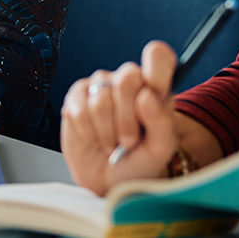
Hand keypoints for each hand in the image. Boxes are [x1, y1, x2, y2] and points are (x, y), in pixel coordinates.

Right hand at [61, 40, 177, 194]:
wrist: (110, 181)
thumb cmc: (139, 162)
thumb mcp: (160, 149)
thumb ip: (161, 122)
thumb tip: (147, 95)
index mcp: (155, 86)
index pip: (158, 57)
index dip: (156, 66)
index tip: (154, 91)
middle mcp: (129, 80)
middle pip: (128, 78)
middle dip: (128, 120)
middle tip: (130, 140)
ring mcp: (101, 85)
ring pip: (102, 100)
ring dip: (107, 132)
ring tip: (112, 143)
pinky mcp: (77, 96)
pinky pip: (79, 110)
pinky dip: (89, 133)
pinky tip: (95, 138)